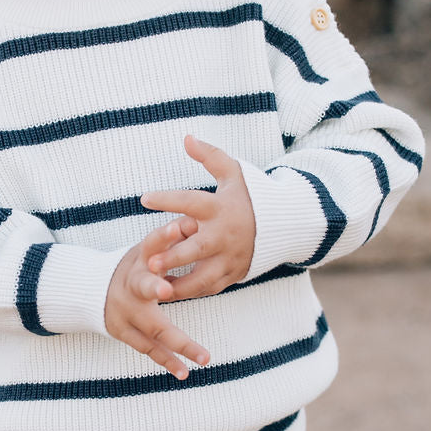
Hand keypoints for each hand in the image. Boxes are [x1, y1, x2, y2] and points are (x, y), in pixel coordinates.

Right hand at [104, 220, 210, 379]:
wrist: (92, 292)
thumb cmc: (134, 267)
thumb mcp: (147, 250)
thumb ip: (169, 239)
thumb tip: (196, 220)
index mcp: (138, 261)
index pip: (150, 244)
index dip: (163, 236)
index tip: (180, 225)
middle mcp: (130, 286)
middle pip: (142, 286)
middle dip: (154, 286)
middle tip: (166, 289)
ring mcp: (125, 313)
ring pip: (153, 328)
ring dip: (179, 343)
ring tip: (203, 357)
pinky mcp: (123, 332)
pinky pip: (148, 348)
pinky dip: (167, 360)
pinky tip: (185, 372)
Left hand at [140, 136, 255, 299]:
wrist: (286, 224)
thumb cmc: (252, 196)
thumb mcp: (235, 173)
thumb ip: (211, 157)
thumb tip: (187, 138)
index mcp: (221, 208)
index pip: (192, 202)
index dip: (168, 199)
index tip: (144, 198)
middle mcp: (224, 235)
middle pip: (197, 249)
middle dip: (174, 257)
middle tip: (149, 262)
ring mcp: (230, 258)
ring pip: (203, 277)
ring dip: (179, 285)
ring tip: (155, 287)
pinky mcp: (233, 274)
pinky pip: (209, 288)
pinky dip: (190, 293)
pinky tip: (167, 293)